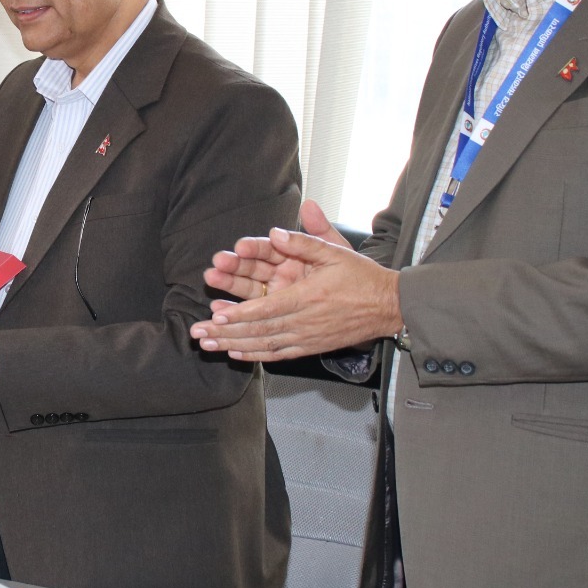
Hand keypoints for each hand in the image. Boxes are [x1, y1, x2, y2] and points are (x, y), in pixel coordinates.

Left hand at [191, 221, 400, 361]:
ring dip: (233, 345)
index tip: (216, 316)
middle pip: (259, 331)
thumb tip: (277, 231)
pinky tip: (236, 354)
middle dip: (225, 333)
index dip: (241, 314)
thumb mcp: (335, 251)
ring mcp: (307, 337)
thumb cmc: (361, 277)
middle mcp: (305, 321)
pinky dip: (255, 355)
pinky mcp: (311, 347)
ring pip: (265, 345)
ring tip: (207, 346)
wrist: (388, 306)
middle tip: (198, 334)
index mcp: (308, 296)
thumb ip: (305, 240)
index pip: (268, 308)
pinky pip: (279, 354)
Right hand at [203, 200, 352, 301]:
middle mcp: (278, 274)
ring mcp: (275, 294)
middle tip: (218, 264)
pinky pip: (254, 313)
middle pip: (251, 269)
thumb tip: (308, 205)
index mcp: (290, 256)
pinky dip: (236, 312)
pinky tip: (220, 309)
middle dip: (232, 266)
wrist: (368, 302)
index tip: (240, 247)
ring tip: (212, 281)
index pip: (267, 249)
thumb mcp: (335, 251)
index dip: (253, 248)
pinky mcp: (275, 313)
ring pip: (247, 289)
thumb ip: (317, 230)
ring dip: (228, 286)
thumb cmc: (351, 274)